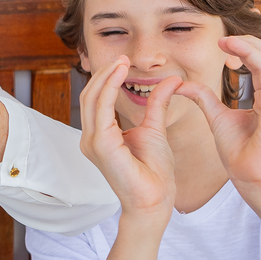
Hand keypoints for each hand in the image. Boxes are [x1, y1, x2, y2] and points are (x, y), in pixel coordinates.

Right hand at [79, 56, 178, 219]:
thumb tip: (171, 80)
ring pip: (92, 99)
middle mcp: (90, 138)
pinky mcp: (101, 145)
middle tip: (123, 57)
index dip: (106, 78)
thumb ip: (157, 104)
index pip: (95, 99)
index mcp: (99, 136)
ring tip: (123, 62)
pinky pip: (101, 109)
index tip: (123, 62)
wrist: (154, 201)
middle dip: (104, 73)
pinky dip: (109, 89)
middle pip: (89, 95)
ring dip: (106, 76)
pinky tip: (121, 75)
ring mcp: (92, 142)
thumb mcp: (155, 129)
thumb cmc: (153, 173)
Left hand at [175, 36, 260, 198]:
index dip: (245, 51)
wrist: (254, 180)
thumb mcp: (218, 118)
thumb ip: (205, 98)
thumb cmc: (241, 154)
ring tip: (224, 42)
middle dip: (247, 42)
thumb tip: (184, 85)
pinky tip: (231, 51)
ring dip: (247, 45)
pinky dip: (250, 56)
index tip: (223, 51)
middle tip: (222, 41)